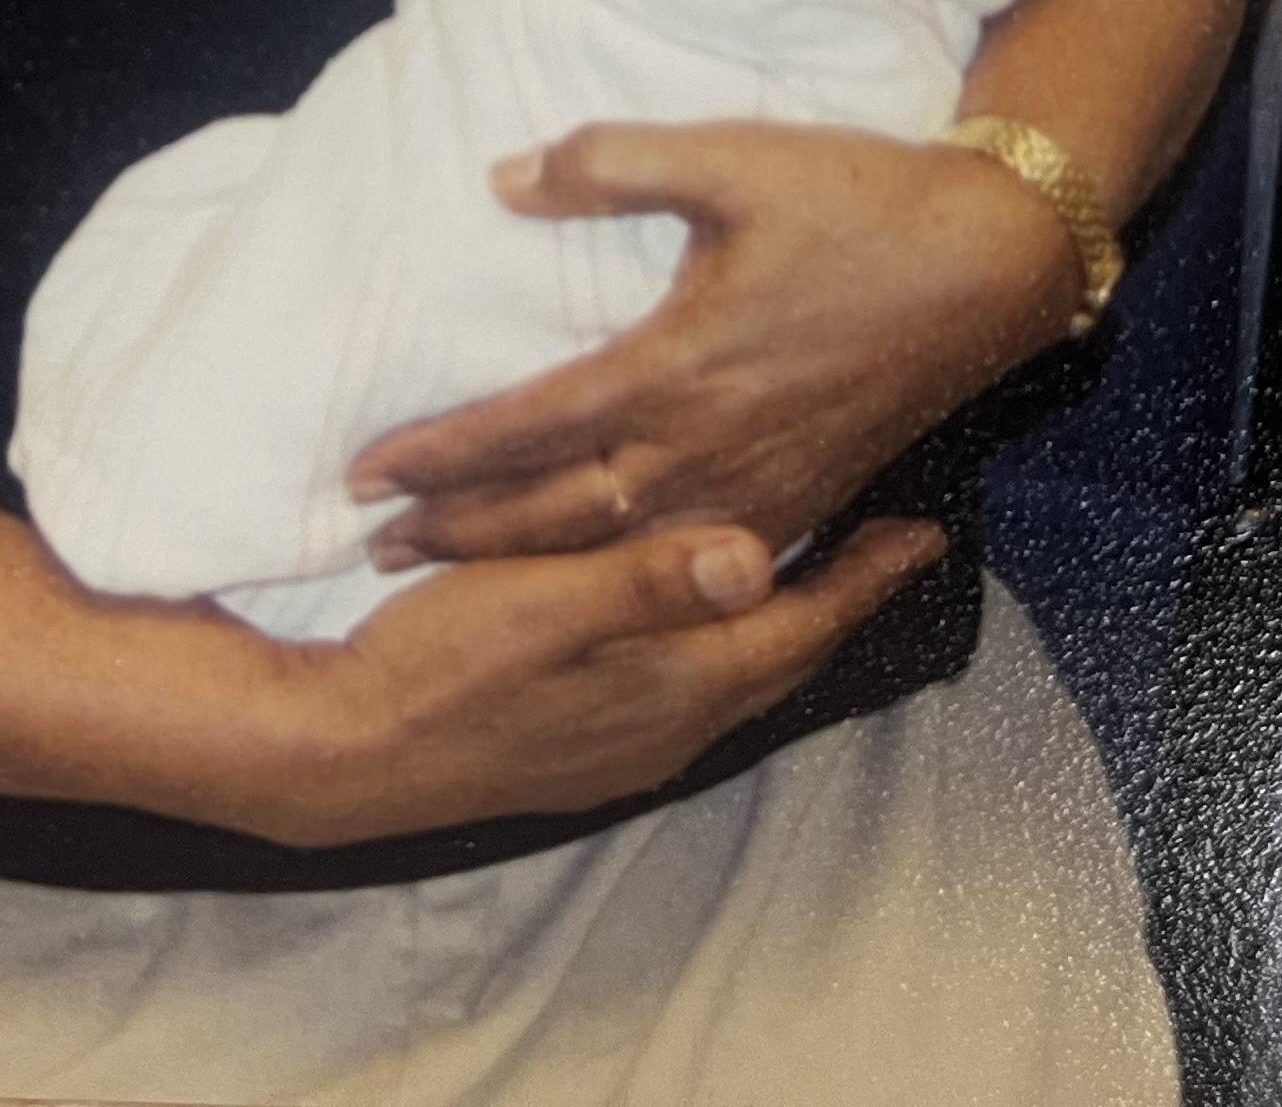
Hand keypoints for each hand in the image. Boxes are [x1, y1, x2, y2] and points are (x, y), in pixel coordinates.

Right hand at [231, 516, 948, 846]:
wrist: (353, 754)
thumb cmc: (441, 666)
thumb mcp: (541, 605)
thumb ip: (649, 581)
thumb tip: (757, 554)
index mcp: (674, 680)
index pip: (802, 622)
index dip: (867, 575)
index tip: (928, 529)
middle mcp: (672, 722)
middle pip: (784, 652)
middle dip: (841, 595)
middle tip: (887, 537)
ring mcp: (631, 743)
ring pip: (738, 672)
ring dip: (782, 619)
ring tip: (810, 563)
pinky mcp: (592, 746)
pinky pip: (692, 688)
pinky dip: (723, 641)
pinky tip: (700, 614)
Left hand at [345, 121, 1081, 566]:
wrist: (991, 264)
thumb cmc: (859, 202)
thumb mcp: (732, 159)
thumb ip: (611, 165)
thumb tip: (504, 178)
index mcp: (677, 369)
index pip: (529, 430)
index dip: (441, 455)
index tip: (366, 471)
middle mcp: (709, 448)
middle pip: (556, 514)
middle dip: (459, 533)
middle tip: (373, 547)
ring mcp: (759, 487)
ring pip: (617, 552)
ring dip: (526, 564)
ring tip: (448, 571)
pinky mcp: (803, 496)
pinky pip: (692, 560)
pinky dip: (622, 578)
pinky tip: (588, 587)